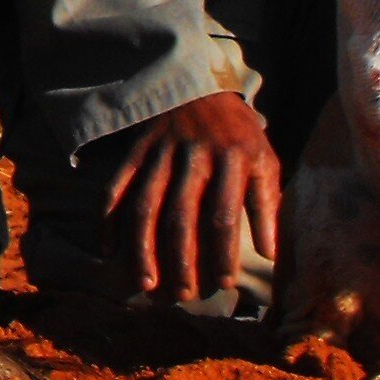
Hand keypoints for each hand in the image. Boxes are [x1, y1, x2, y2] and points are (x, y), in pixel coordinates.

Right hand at [99, 91, 280, 301]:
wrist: (202, 86)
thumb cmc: (240, 134)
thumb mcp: (265, 160)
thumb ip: (268, 204)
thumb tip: (271, 254)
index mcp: (232, 158)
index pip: (224, 214)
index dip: (223, 252)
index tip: (225, 283)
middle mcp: (194, 155)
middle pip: (181, 215)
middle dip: (181, 259)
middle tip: (183, 293)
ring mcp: (160, 152)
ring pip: (145, 204)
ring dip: (143, 246)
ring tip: (145, 282)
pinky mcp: (136, 149)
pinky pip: (116, 186)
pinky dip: (108, 218)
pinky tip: (108, 248)